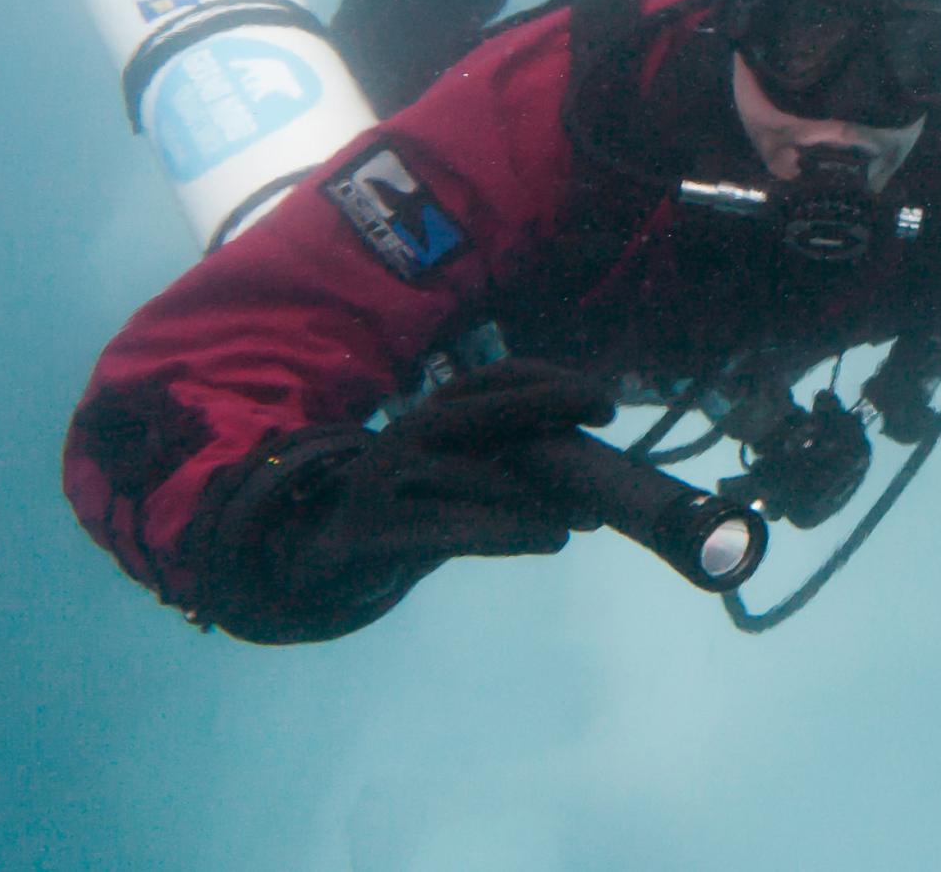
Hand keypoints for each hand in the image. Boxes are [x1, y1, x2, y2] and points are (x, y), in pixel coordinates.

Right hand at [300, 360, 619, 577]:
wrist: (333, 560)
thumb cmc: (416, 512)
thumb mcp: (462, 476)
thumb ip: (508, 457)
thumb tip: (586, 449)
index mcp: (432, 415)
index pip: (495, 380)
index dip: (552, 384)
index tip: (605, 403)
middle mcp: (407, 434)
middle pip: (484, 410)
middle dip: (549, 404)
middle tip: (607, 417)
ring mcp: (386, 479)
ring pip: (476, 479)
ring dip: (540, 496)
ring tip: (591, 517)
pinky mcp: (376, 529)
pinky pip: (454, 528)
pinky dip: (508, 532)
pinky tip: (552, 539)